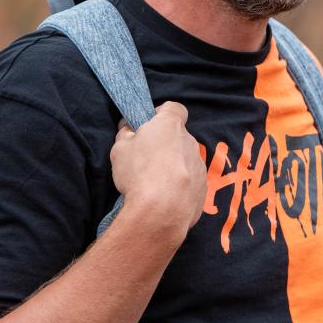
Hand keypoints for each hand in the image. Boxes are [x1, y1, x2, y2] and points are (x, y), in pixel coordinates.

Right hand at [109, 101, 207, 238]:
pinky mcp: (203, 188)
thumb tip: (129, 128)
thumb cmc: (138, 174)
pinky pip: (190, 181)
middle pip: (178, 136)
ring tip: (153, 183)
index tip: (149, 125)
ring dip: (172, 166)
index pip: (174, 108)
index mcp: (170, 126)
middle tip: (145, 158)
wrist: (160, 213)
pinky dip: (180, 186)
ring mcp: (199, 165)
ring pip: (185, 159)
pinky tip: (164, 198)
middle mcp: (190, 142)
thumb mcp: (119, 149)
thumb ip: (126, 133)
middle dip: (164, 144)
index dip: (162, 114)